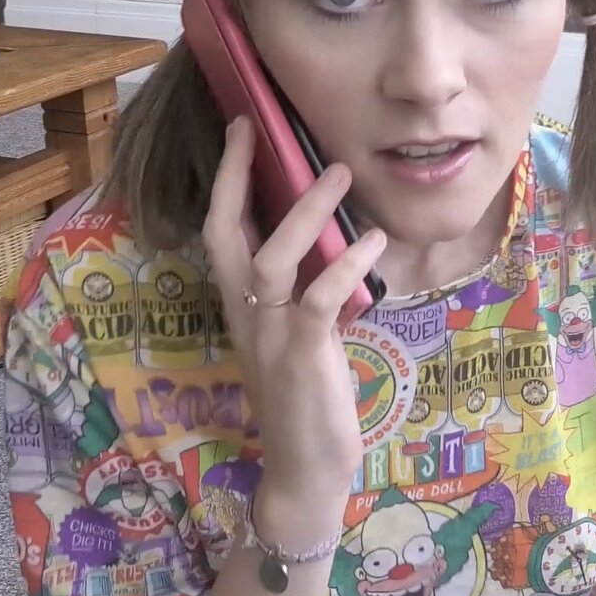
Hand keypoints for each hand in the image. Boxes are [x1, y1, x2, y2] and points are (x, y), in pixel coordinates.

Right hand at [202, 116, 386, 492]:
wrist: (305, 468)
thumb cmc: (309, 400)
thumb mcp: (302, 335)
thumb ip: (305, 291)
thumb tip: (330, 240)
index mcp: (242, 307)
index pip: (220, 231)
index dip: (225, 179)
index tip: (239, 129)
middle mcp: (245, 314)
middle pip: (224, 233)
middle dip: (235, 176)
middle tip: (259, 126)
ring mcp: (269, 336)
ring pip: (273, 258)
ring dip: (306, 211)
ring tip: (341, 173)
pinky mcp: (302, 356)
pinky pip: (317, 299)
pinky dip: (347, 266)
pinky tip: (375, 243)